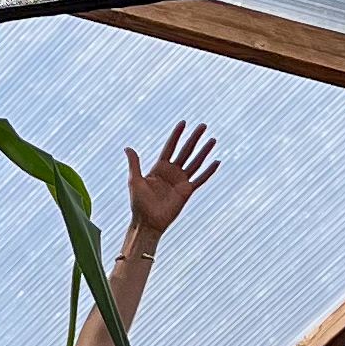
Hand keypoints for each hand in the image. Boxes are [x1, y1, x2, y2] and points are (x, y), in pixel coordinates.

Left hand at [126, 123, 219, 240]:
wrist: (148, 222)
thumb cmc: (139, 203)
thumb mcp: (135, 181)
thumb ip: (134, 163)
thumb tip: (127, 147)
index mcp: (159, 167)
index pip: (170, 146)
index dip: (176, 135)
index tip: (183, 122)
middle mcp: (172, 172)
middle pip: (186, 151)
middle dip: (194, 138)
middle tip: (203, 125)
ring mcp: (181, 181)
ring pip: (195, 162)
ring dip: (204, 151)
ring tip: (212, 140)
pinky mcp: (187, 191)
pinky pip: (200, 179)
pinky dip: (209, 171)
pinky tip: (216, 162)